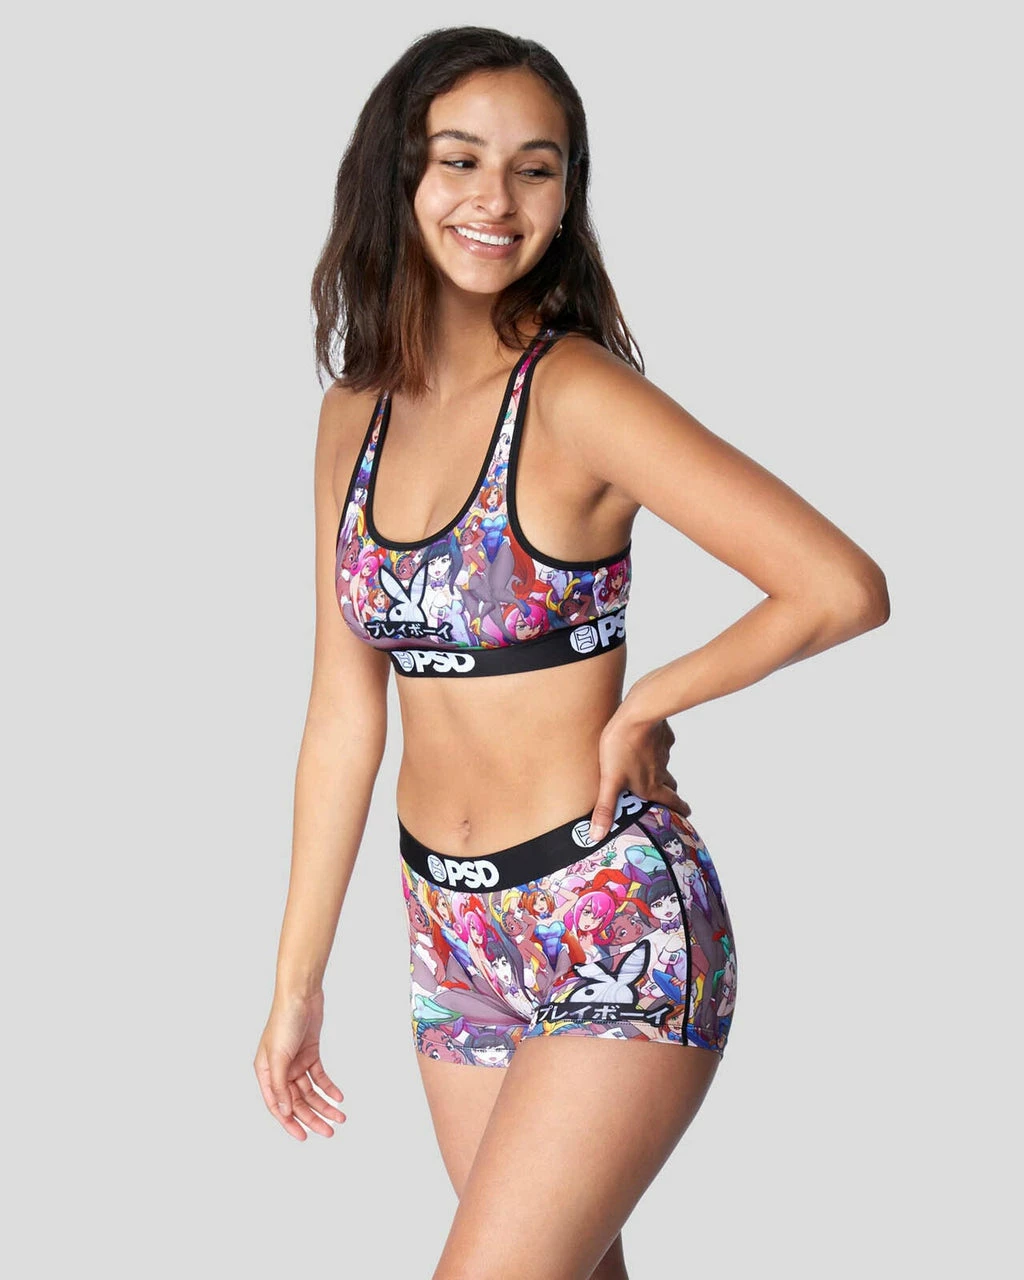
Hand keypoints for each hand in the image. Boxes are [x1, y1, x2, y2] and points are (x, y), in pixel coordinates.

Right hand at [254, 990, 345, 1140]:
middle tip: (329, 1131)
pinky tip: (338, 1097)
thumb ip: (281, 1086)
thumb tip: (284, 1112)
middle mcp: (280, 1070)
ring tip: (340, 1117)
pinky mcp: (310, 1054)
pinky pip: (320, 1077)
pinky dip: (329, 1087)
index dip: (290, 1123)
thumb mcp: (279, 1056)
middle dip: (313, 1117)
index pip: (277, 1105)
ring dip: (324, 1104)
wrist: (301, 994)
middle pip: (297, 1101)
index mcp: (266, 1072)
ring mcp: (296, 1062)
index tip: (304, 1137)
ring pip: (310, 1092)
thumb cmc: (284, 1021)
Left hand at [588, 709, 689, 840]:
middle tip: (667, 796)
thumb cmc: (621, 747)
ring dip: (660, 770)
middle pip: (670, 785)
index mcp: (651, 786)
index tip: (686, 814)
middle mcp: (660, 772)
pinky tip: (646, 742)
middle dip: (669, 792)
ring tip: (650, 770)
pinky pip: (662, 744)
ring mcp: (663, 753)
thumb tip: (597, 836)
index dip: (680, 810)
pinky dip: (657, 747)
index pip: (672, 803)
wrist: (637, 714)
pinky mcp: (662, 735)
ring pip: (664, 765)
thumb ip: (605, 808)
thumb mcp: (609, 780)